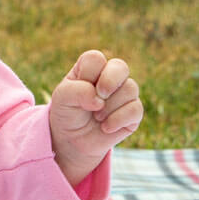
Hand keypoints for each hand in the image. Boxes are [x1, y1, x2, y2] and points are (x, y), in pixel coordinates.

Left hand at [49, 51, 142, 184]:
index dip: (89, 74)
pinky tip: (106, 127)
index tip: (80, 88)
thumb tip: (100, 99)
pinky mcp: (133, 112)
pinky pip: (136, 109)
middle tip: (98, 98)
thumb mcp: (62, 99)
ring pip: (130, 89)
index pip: (95, 58)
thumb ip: (78, 91)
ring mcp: (124, 94)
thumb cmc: (67, 114)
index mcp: (91, 69)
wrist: (73, 140)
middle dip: (109, 82)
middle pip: (121, 66)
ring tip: (96, 117)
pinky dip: (117, 120)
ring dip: (109, 107)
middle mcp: (110, 77)